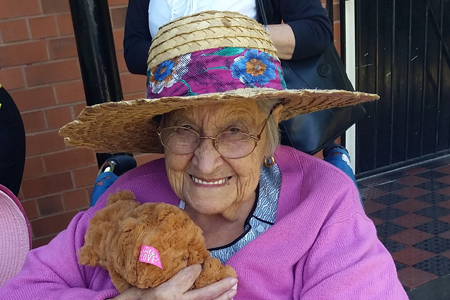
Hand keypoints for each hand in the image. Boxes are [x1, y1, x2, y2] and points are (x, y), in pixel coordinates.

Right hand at [110, 264, 237, 299]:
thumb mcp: (139, 287)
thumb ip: (163, 278)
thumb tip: (185, 266)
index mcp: (164, 294)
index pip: (188, 277)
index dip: (196, 269)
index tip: (201, 264)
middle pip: (203, 296)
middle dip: (220, 288)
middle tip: (234, 280)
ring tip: (233, 290)